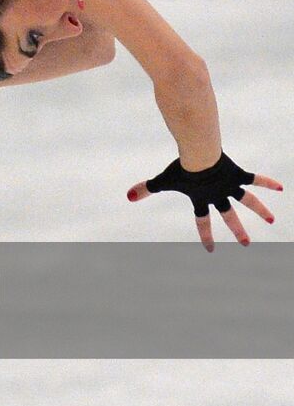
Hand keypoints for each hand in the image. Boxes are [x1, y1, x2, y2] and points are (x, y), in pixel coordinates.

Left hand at [127, 153, 282, 250]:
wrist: (198, 156)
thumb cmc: (179, 168)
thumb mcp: (162, 180)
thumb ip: (146, 189)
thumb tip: (127, 196)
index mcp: (200, 200)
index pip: (202, 221)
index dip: (205, 236)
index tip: (210, 250)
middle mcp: (217, 195)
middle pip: (228, 216)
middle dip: (237, 231)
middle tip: (246, 244)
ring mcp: (229, 185)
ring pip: (247, 201)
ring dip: (260, 211)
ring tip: (272, 221)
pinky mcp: (237, 173)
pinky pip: (254, 179)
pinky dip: (266, 182)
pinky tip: (280, 187)